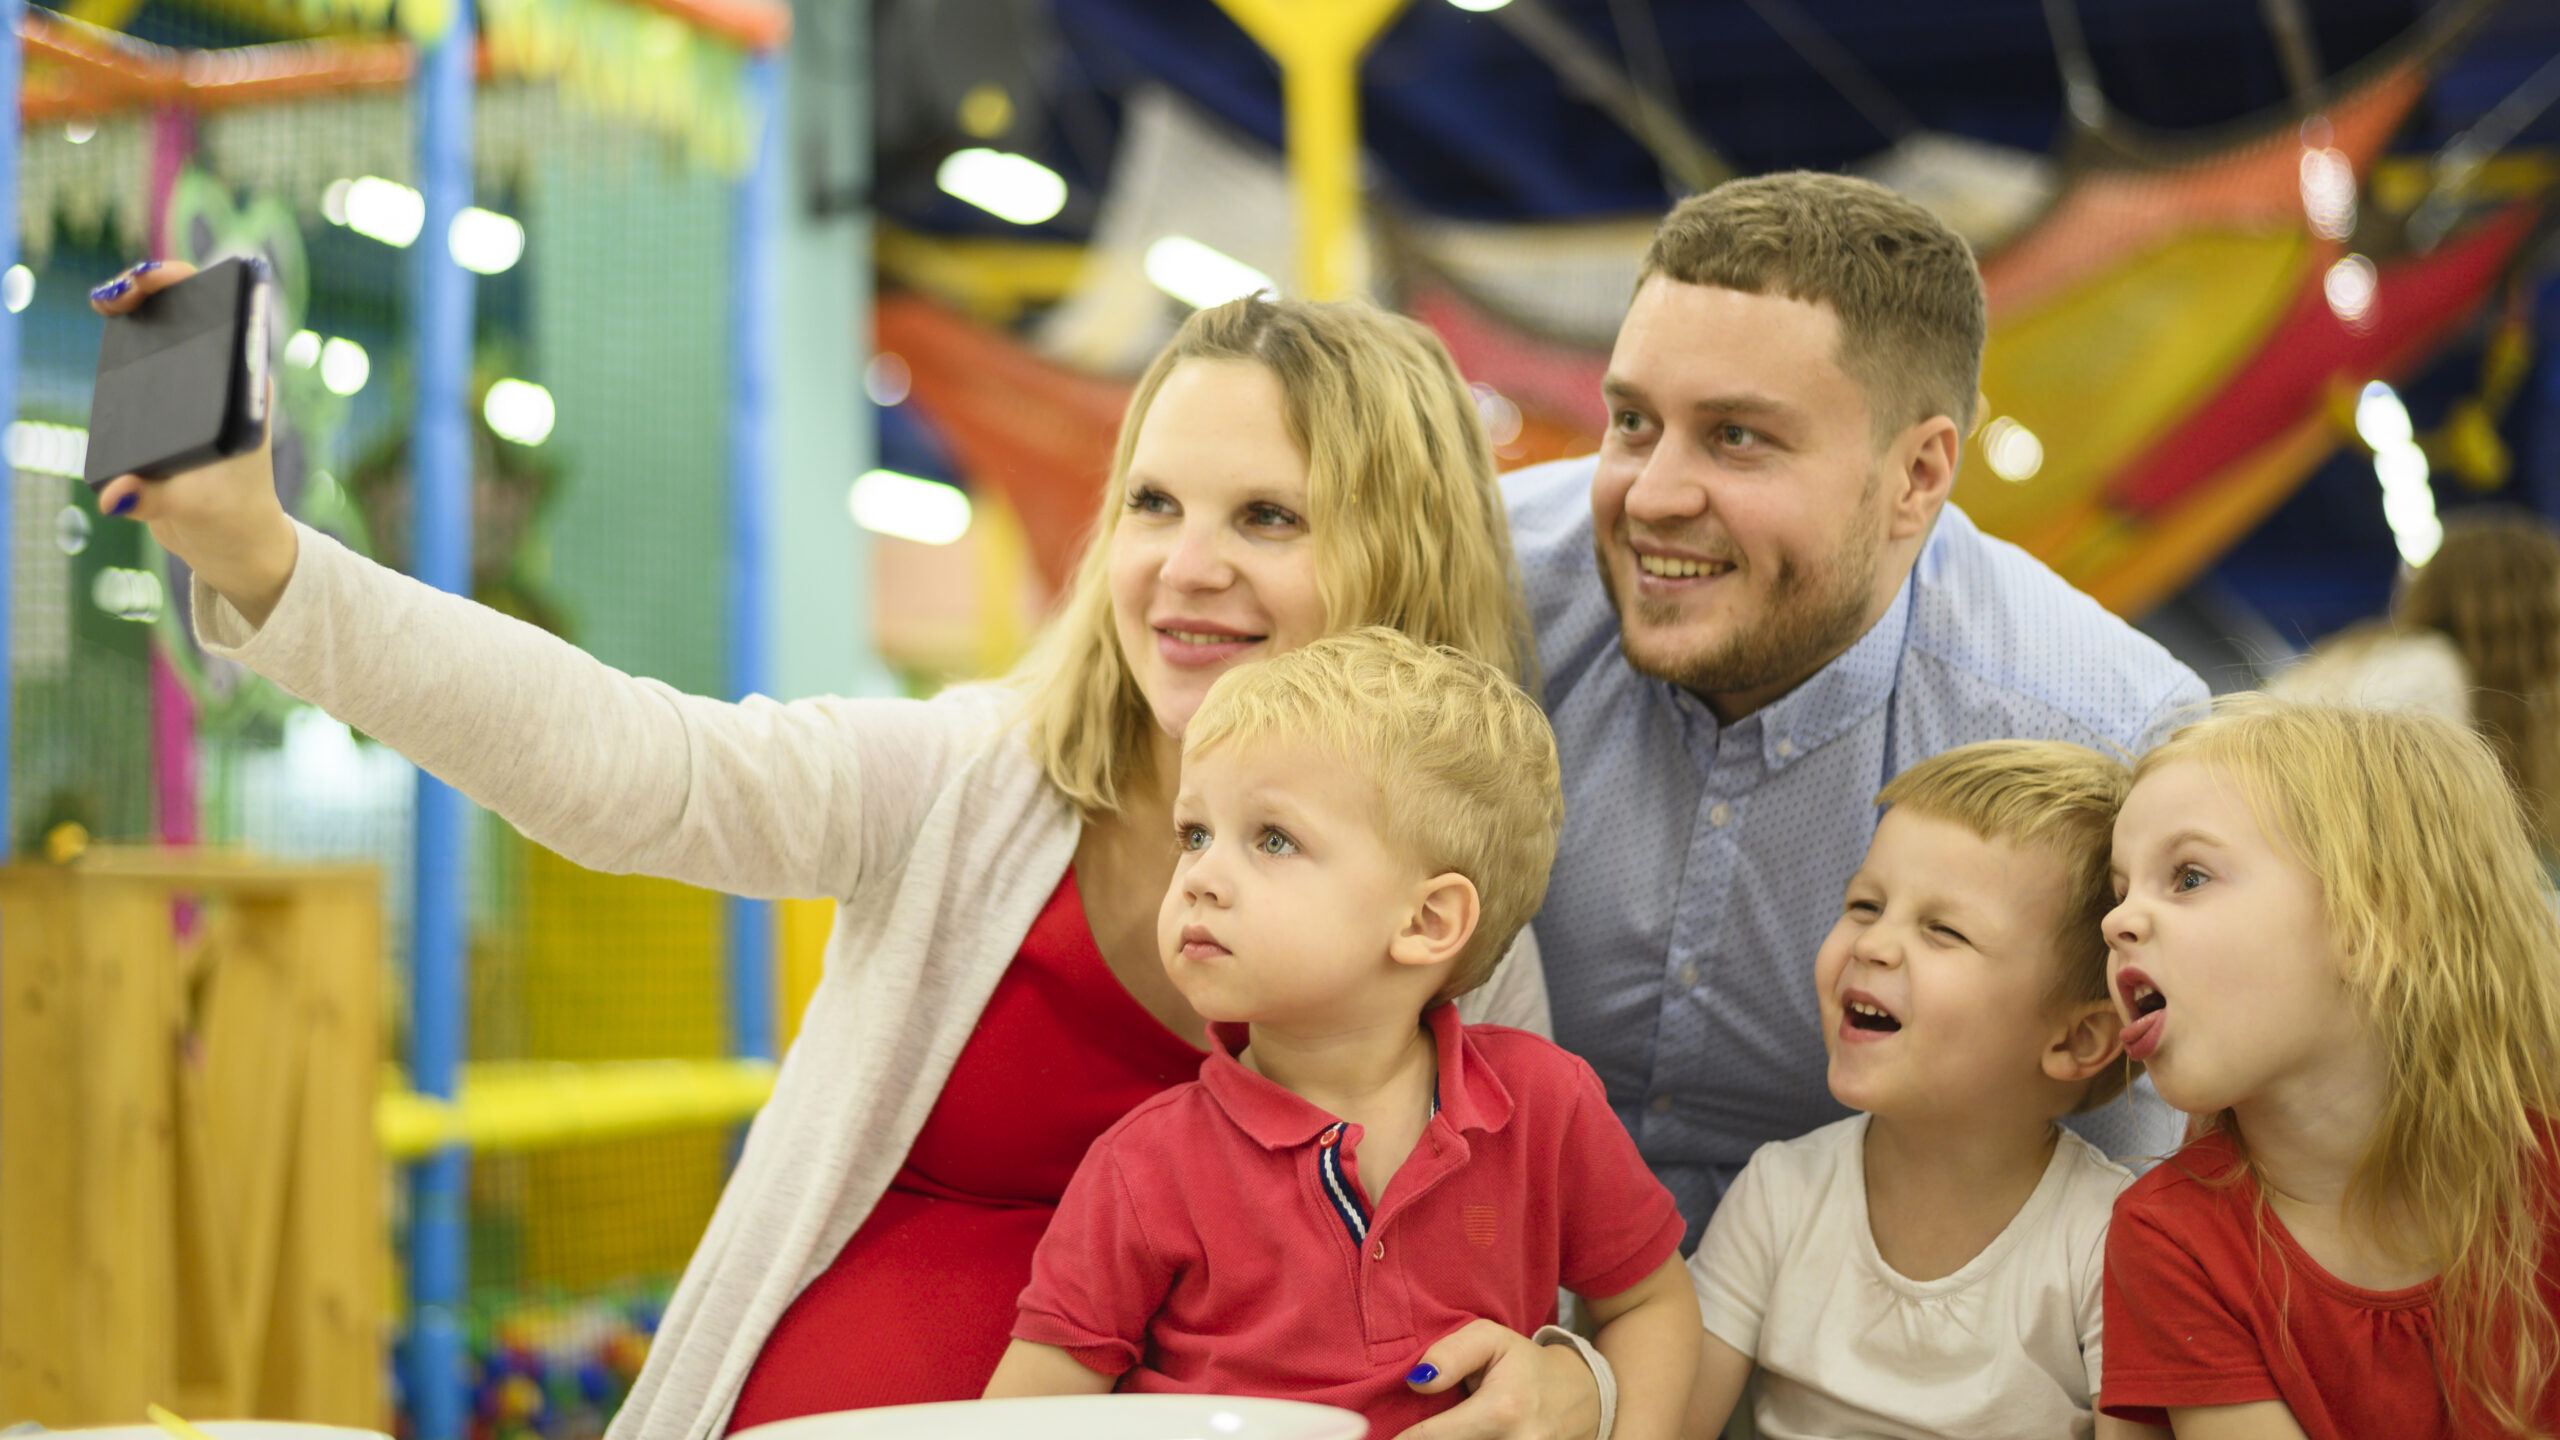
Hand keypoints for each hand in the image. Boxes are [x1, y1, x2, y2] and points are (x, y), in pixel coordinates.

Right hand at [88, 259, 298, 626]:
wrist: (231, 545)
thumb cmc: (231, 520)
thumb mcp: (197, 510)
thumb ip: (153, 500)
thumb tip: (116, 494)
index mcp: (243, 396)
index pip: (229, 321)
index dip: (193, 291)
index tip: (155, 284)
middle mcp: (223, 386)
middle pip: (189, 321)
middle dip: (152, 293)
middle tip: (113, 295)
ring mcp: (195, 396)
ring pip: (161, 343)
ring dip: (133, 320)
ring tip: (107, 304)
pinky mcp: (168, 413)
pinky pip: (141, 372)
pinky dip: (121, 356)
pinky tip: (107, 340)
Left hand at [1393, 1320, 1600, 1439]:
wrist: (1583, 1397)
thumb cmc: (1526, 1365)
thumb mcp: (1491, 1339)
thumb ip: (1450, 1353)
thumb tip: (1416, 1381)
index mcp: (1502, 1410)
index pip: (1430, 1437)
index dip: (1403, 1439)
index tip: (1386, 1434)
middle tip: (1407, 1431)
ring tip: (1431, 1433)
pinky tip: (1462, 1436)